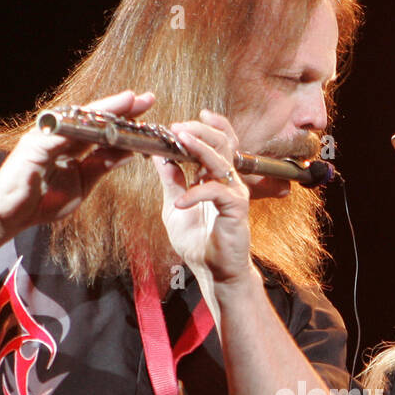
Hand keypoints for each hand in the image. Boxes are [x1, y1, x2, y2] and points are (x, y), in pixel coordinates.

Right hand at [0, 89, 155, 241]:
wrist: (10, 215)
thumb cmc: (42, 200)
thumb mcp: (83, 184)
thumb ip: (102, 165)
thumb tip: (129, 152)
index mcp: (70, 143)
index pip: (100, 127)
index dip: (123, 118)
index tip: (146, 109)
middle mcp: (58, 135)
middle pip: (92, 117)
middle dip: (119, 107)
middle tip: (146, 98)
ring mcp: (45, 137)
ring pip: (78, 120)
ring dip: (104, 111)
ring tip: (128, 102)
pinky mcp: (33, 146)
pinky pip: (60, 134)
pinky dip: (79, 128)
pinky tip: (98, 122)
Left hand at [153, 109, 254, 285]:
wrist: (215, 272)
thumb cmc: (199, 243)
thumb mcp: (174, 208)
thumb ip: (171, 182)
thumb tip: (158, 157)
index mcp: (214, 178)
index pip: (215, 143)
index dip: (203, 128)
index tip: (180, 122)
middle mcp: (227, 181)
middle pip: (221, 143)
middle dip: (199, 131)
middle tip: (177, 127)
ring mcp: (234, 193)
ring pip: (221, 159)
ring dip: (199, 147)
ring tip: (179, 140)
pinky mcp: (236, 208)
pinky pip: (216, 191)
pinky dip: (195, 193)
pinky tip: (179, 202)